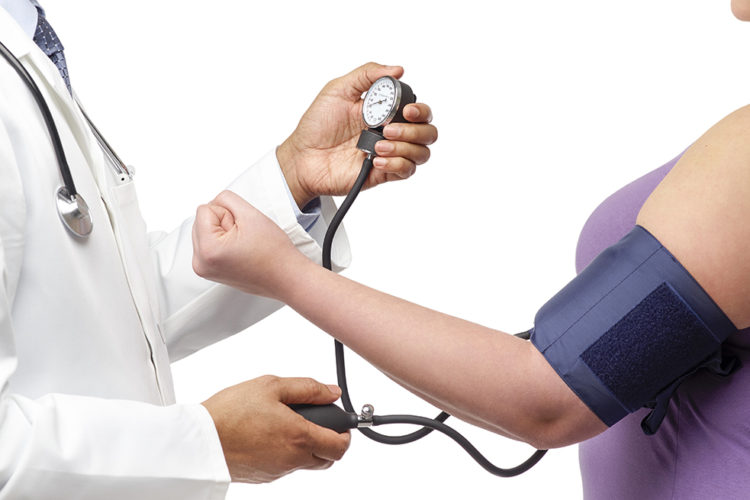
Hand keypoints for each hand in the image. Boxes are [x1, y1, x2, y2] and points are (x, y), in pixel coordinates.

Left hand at [192, 190, 307, 298]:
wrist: (286, 276)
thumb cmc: (273, 252)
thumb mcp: (250, 213)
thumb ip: (226, 198)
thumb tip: (214, 201)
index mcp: (207, 250)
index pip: (204, 209)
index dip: (228, 214)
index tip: (243, 230)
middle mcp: (200, 263)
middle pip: (201, 221)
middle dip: (223, 223)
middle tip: (245, 238)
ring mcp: (204, 269)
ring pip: (205, 231)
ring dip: (223, 233)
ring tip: (243, 245)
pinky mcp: (209, 271)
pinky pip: (209, 244)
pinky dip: (223, 243)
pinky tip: (240, 251)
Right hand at [202, 375, 350, 483]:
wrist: (199, 441)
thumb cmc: (231, 412)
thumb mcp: (272, 386)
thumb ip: (307, 388)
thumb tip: (331, 392)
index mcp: (299, 436)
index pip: (340, 446)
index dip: (346, 433)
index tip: (341, 421)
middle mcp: (292, 459)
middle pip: (328, 459)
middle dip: (330, 441)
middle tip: (320, 422)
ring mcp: (278, 471)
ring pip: (307, 463)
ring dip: (308, 447)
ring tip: (290, 424)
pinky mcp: (264, 477)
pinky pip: (286, 466)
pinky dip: (288, 453)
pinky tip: (271, 434)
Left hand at [277, 62, 437, 207]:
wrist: (302, 157)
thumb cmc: (316, 125)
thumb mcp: (338, 89)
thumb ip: (367, 75)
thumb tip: (397, 69)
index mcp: (385, 111)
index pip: (419, 110)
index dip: (420, 109)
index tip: (406, 110)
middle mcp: (391, 132)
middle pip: (428, 132)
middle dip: (415, 130)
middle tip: (389, 129)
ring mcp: (389, 153)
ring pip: (422, 153)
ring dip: (404, 147)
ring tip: (378, 146)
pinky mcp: (382, 173)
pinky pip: (406, 171)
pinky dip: (396, 164)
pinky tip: (376, 160)